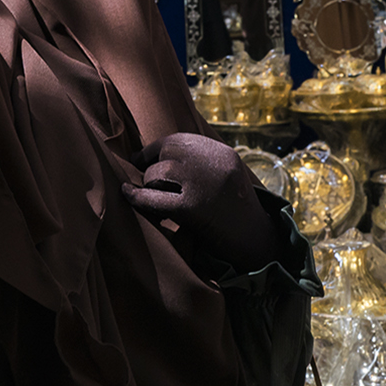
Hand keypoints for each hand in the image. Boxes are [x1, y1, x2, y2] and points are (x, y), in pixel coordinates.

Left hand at [120, 133, 280, 270]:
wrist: (259, 245)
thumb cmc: (236, 212)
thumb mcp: (224, 177)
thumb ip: (199, 163)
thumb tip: (156, 154)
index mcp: (222, 153)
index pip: (178, 140)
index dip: (157, 151)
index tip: (145, 160)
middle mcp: (213, 163)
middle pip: (165, 152)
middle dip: (149, 164)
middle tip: (143, 178)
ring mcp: (202, 183)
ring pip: (156, 174)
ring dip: (148, 186)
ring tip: (154, 198)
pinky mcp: (192, 207)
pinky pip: (154, 198)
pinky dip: (136, 198)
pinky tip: (126, 194)